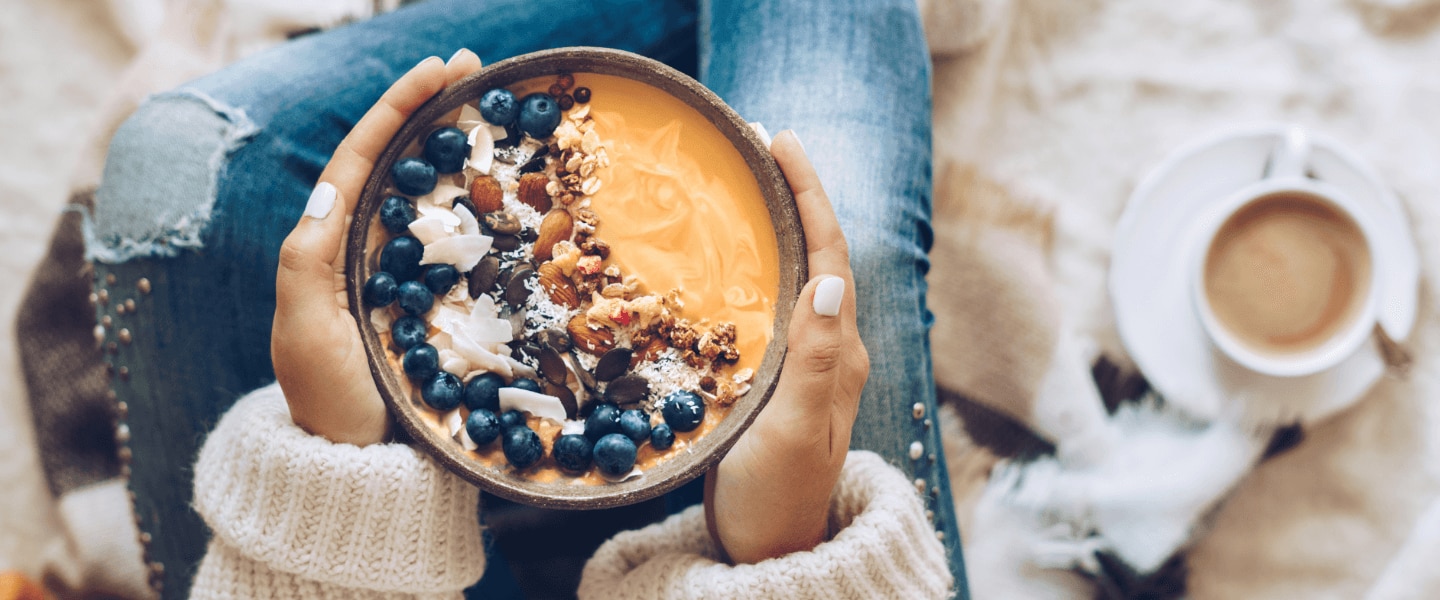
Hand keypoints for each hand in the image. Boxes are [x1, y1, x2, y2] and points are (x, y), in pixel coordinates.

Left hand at [271, 50, 482, 445]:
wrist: (360, 469)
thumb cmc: (328, 402)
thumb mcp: (305, 332)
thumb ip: (309, 262)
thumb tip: (334, 189)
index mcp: (329, 245)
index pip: (362, 157)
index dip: (399, 109)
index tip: (440, 71)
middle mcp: (366, 250)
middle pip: (399, 162)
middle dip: (434, 110)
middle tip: (478, 72)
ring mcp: (404, 277)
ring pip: (430, 196)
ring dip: (460, 149)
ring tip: (496, 111)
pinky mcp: (437, 306)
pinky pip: (459, 244)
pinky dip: (481, 207)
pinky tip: (511, 191)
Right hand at [704, 130, 869, 563]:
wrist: (770, 552)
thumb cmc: (779, 495)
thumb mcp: (794, 428)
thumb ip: (816, 359)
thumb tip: (831, 280)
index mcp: (839, 352)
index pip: (831, 255)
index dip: (809, 194)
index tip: (781, 142)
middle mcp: (832, 350)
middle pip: (820, 254)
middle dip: (796, 195)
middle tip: (758, 146)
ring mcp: (809, 365)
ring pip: (800, 275)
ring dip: (780, 225)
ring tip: (746, 184)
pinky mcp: (783, 380)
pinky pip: (777, 304)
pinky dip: (759, 266)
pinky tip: (731, 257)